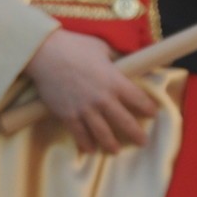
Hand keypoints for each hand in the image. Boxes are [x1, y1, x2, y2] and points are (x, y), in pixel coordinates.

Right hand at [23, 28, 158, 153]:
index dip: (148, 108)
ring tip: (115, 150)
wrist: (45, 54)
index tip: (152, 114)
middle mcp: (103, 99)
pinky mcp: (66, 115)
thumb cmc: (74, 46)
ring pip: (102, 133)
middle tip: (142, 141)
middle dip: (136, 134)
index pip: (139, 99)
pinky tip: (89, 149)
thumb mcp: (102, 48)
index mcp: (115, 81)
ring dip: (111, 144)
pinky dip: (85, 143)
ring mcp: (84, 109)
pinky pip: (78, 134)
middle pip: (125, 122)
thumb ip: (115, 59)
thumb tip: (122, 62)